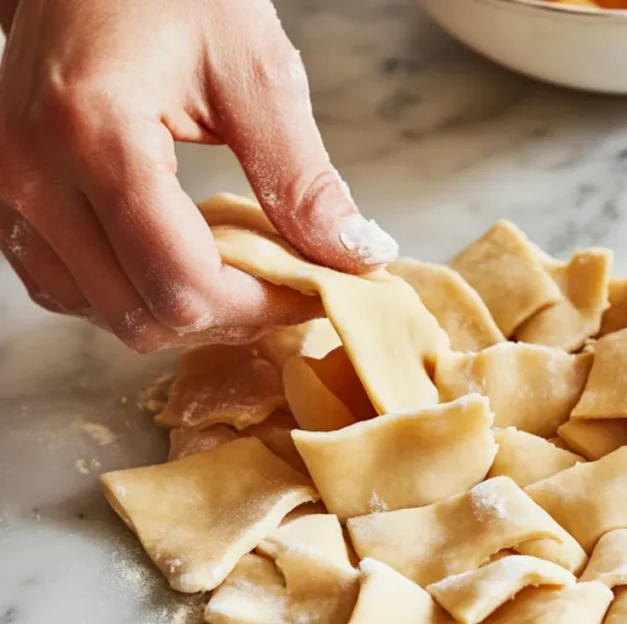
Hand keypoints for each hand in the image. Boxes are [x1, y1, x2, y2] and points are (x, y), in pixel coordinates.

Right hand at [0, 0, 396, 351]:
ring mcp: (8, 191)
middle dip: (229, 317)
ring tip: (237, 269)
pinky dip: (131, 292)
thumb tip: (357, 255)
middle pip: (143, 315)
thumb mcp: (256, 70)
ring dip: (180, 310)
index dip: (264, 307)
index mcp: (93, 136)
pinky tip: (178, 258)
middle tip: (284, 284)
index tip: (316, 292)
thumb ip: (303, 177)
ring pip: (103, 313)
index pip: (184, 284)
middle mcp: (33, 176)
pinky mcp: (7, 197)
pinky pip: (67, 286)